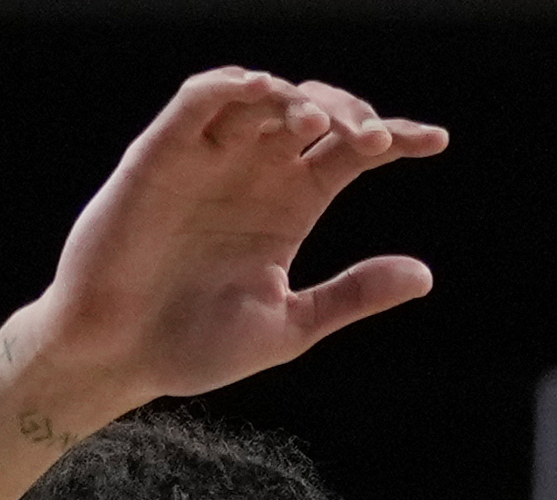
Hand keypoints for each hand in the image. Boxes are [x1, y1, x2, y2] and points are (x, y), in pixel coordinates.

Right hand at [23, 70, 443, 416]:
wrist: (120, 357)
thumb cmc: (195, 346)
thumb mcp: (290, 325)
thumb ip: (352, 296)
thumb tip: (425, 274)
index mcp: (289, 206)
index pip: (350, 152)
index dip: (394, 138)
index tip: (437, 142)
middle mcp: (252, 172)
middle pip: (313, 112)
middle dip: (350, 114)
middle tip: (375, 141)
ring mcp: (207, 159)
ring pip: (260, 96)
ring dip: (296, 97)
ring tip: (322, 123)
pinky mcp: (160, 155)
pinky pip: (197, 102)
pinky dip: (229, 86)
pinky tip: (262, 89)